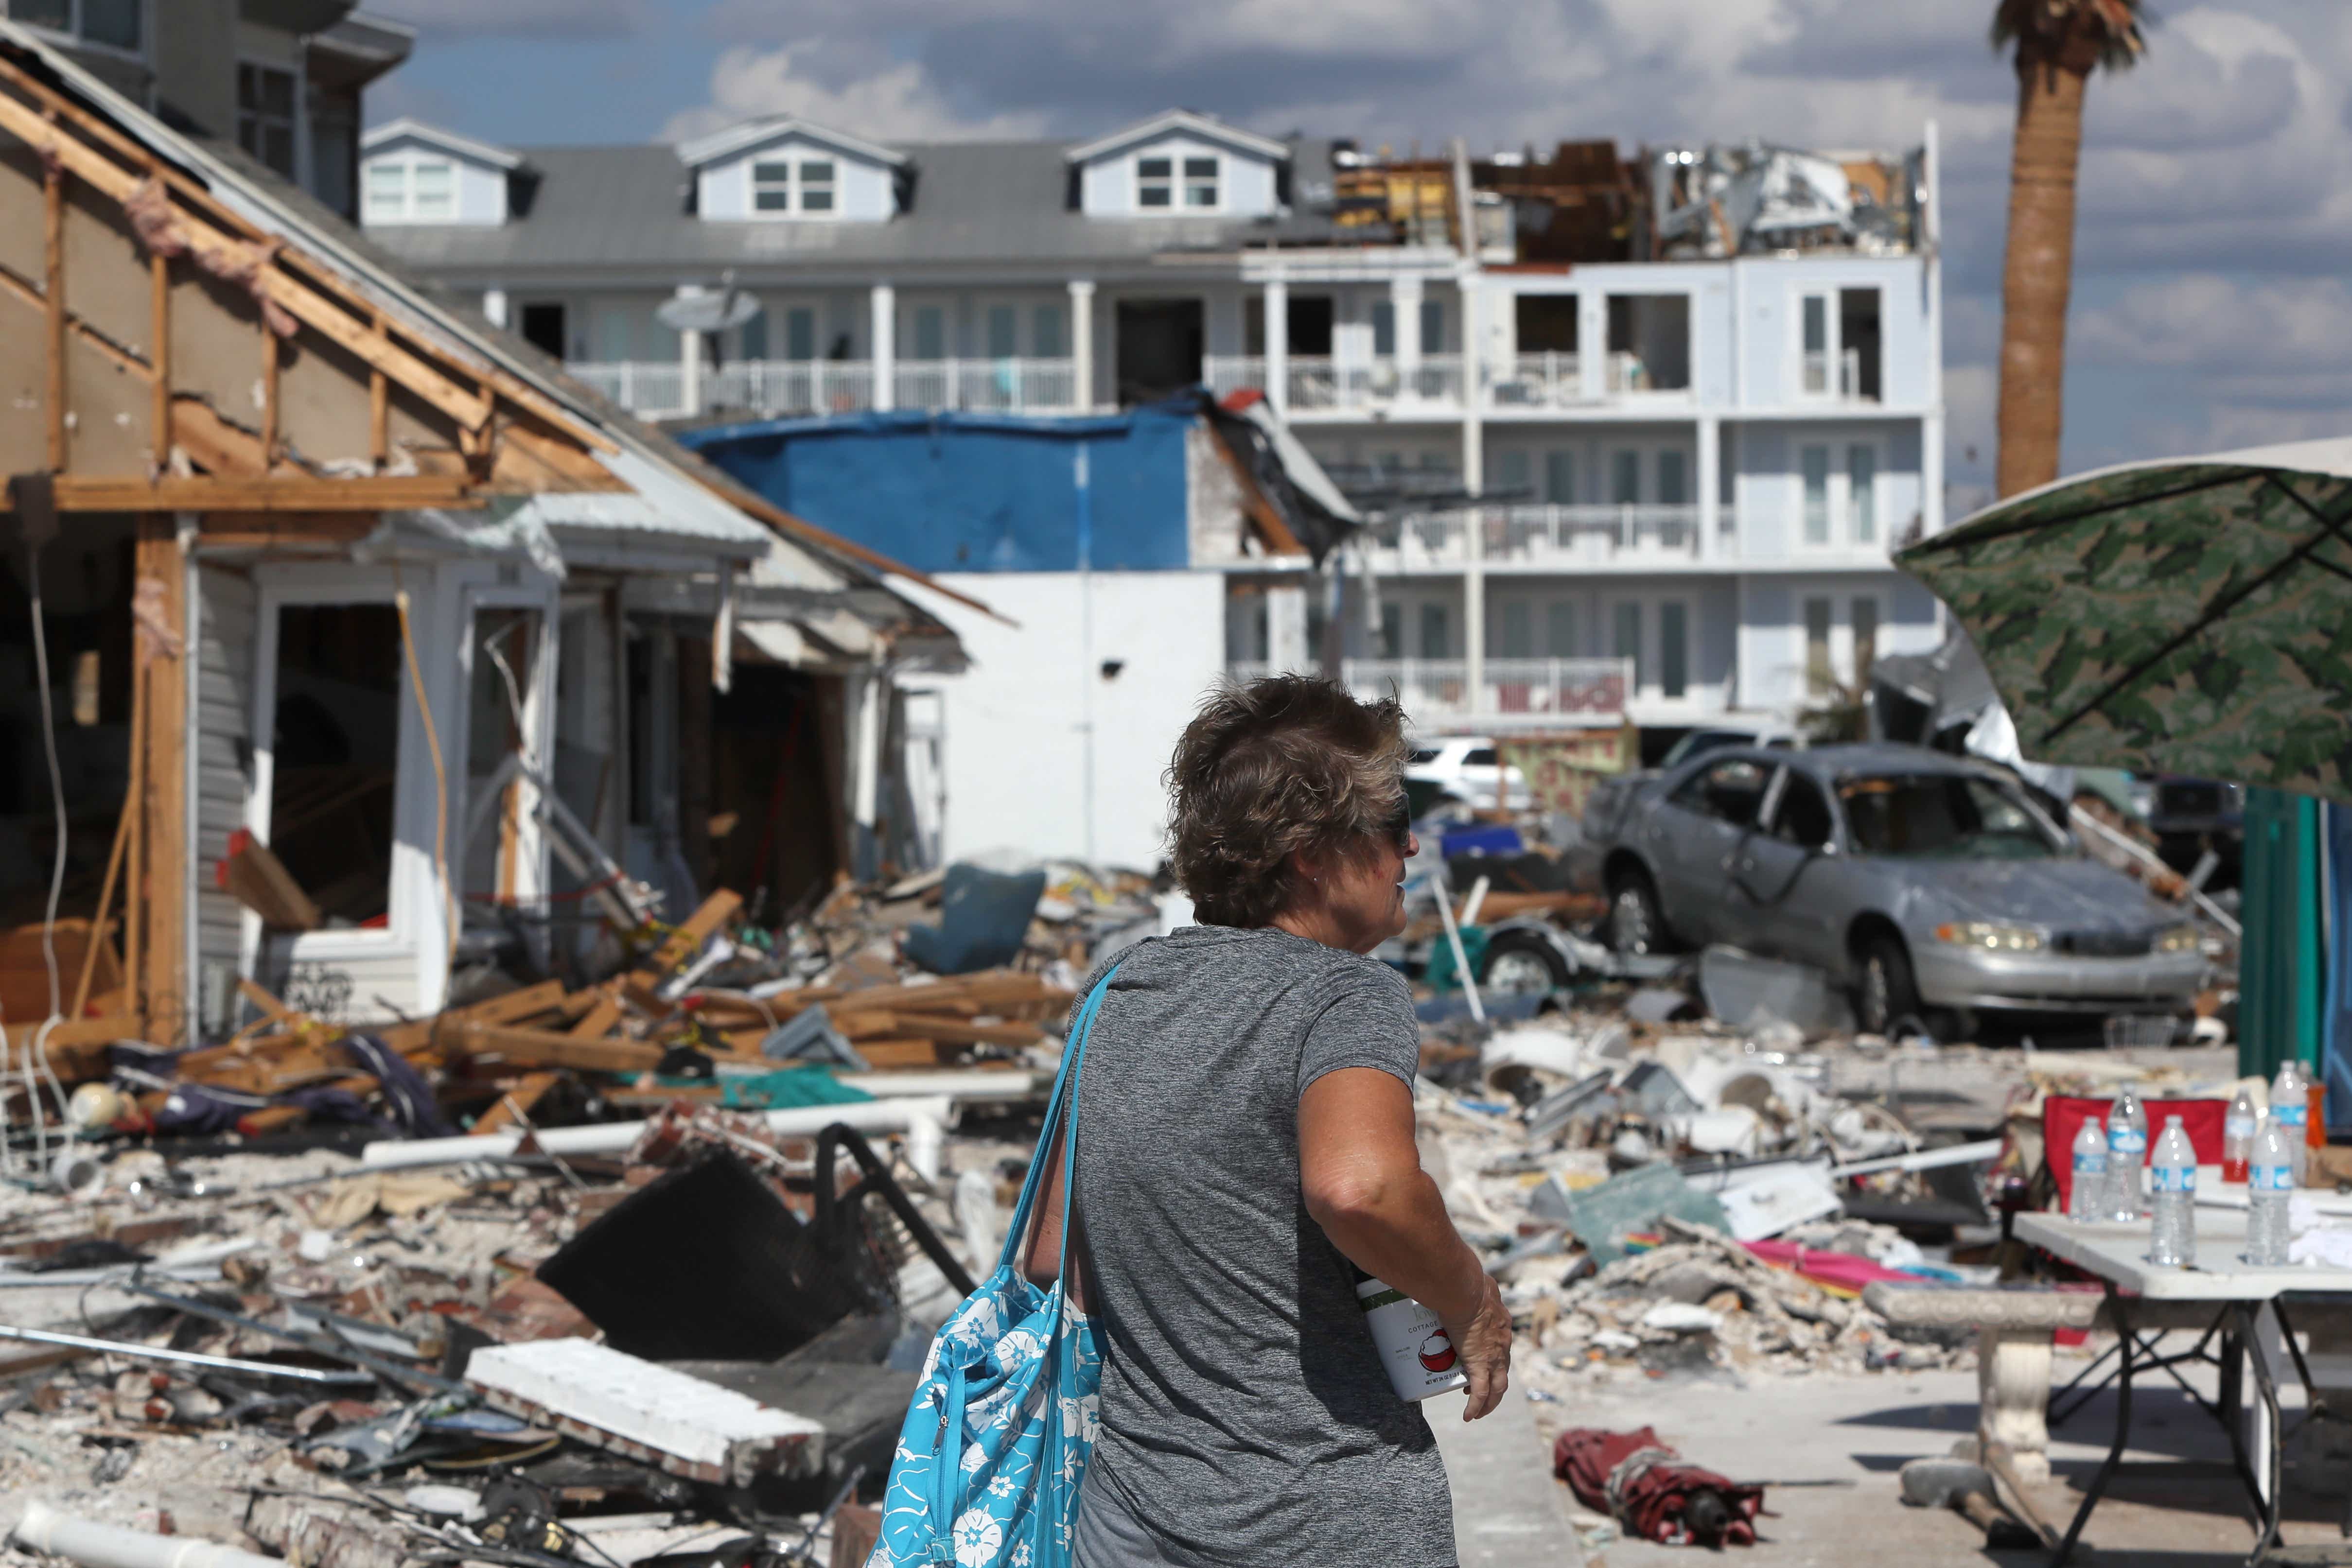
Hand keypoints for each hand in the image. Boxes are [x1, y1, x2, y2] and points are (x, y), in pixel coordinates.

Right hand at [1441, 1271, 1511, 1421]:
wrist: (1464, 1290)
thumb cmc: (1467, 1283)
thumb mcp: (1477, 1284)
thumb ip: (1474, 1283)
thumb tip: (1464, 1272)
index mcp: (1502, 1326)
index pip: (1502, 1349)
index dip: (1495, 1361)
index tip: (1482, 1366)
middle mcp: (1503, 1344)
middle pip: (1504, 1373)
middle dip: (1494, 1387)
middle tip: (1480, 1393)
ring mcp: (1493, 1357)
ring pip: (1497, 1389)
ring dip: (1489, 1403)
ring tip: (1478, 1412)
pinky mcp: (1479, 1365)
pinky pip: (1480, 1394)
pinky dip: (1476, 1408)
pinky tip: (1469, 1417)